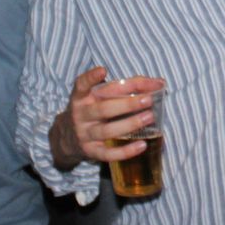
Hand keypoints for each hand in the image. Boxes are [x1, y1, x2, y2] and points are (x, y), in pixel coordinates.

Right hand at [48, 67, 163, 170]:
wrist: (68, 137)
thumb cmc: (92, 110)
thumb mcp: (97, 97)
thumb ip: (122, 88)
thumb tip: (157, 83)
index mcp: (81, 97)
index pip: (83, 85)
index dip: (91, 77)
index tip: (103, 70)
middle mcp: (80, 115)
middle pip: (103, 109)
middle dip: (127, 104)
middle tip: (149, 99)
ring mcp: (85, 134)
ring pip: (107, 131)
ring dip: (130, 124)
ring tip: (149, 117)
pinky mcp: (91, 151)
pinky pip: (108, 154)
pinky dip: (126, 151)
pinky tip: (142, 145)